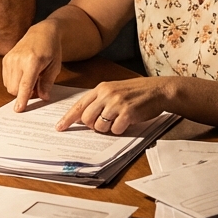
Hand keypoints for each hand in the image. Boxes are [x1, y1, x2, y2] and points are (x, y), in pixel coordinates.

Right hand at [2, 22, 64, 111]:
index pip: (25, 85)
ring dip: (19, 88)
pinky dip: (14, 82)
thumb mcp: (55, 67)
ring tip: (31, 78)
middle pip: (14, 89)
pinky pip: (6, 80)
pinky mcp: (5, 59)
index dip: (22, 99)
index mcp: (32, 61)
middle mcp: (18, 60)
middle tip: (36, 86)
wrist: (42, 32)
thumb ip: (47, 83)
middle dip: (24, 94)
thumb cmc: (51, 49)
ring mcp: (10, 59)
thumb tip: (43, 97)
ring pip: (9, 86)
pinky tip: (24, 75)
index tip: (19, 109)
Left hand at [55, 78, 172, 134]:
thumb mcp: (114, 90)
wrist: (158, 90)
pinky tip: (127, 121)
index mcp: (101, 88)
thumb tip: (82, 117)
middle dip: (92, 125)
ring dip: (107, 128)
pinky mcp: (127, 113)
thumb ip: (99, 100)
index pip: (79, 105)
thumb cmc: (136, 92)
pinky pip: (115, 129)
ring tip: (118, 119)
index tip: (59, 127)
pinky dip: (120, 129)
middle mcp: (106, 94)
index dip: (68, 118)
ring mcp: (116, 103)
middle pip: (86, 118)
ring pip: (99, 126)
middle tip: (104, 122)